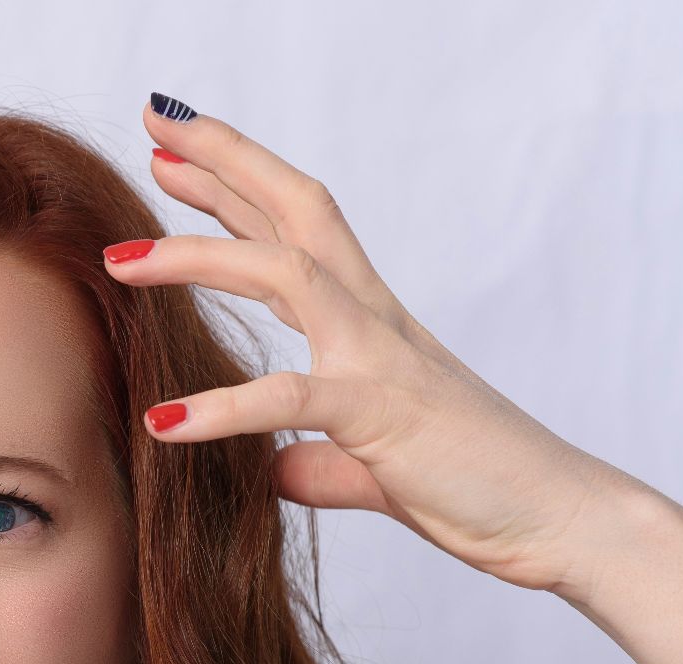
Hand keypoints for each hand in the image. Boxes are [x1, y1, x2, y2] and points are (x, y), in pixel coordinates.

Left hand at [104, 95, 640, 594]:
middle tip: (155, 121)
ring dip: (199, 256)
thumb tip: (278, 472)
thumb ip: (322, 463)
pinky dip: (224, 408)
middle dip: (225, 160)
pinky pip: (292, 399)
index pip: (297, 232)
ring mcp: (382, 360)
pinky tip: (164, 424)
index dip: (237, 187)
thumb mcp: (377, 469)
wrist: (563, 523)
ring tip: (120, 260)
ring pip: (286, 272)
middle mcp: (376, 322)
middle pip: (296, 209)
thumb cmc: (481, 487)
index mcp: (373, 325)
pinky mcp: (383, 416)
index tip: (175, 156)